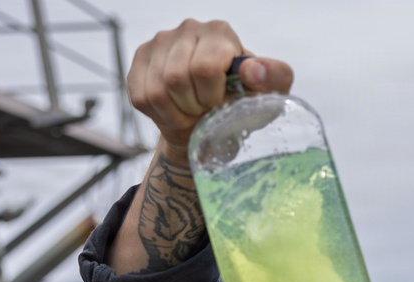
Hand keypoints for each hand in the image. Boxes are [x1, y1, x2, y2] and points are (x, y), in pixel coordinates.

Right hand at [128, 19, 293, 159]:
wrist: (209, 121)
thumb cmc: (242, 105)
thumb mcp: (267, 96)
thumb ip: (273, 78)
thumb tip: (252, 70)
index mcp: (220, 32)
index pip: (204, 68)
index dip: (211, 96)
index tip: (220, 103)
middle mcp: (188, 29)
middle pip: (176, 79)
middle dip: (193, 106)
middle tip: (205, 111)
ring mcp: (160, 42)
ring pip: (156, 91)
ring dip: (177, 113)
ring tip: (192, 111)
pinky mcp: (140, 59)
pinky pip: (141, 97)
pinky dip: (161, 115)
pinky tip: (175, 111)